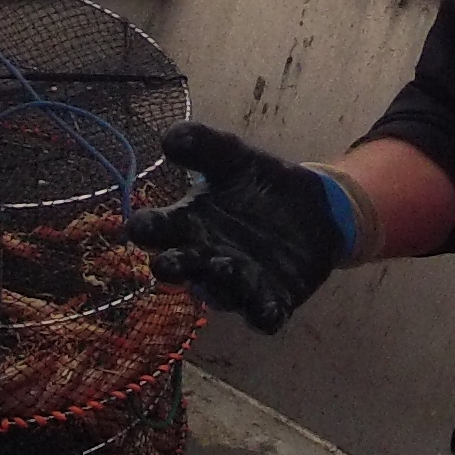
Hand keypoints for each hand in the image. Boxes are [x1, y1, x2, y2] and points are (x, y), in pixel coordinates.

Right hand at [124, 122, 351, 329]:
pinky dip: (263, 316)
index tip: (139, 225)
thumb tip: (168, 137)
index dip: (147, 229)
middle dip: (173, 267)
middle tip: (167, 264)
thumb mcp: (235, 158)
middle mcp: (205, 258)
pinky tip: (267, 311)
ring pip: (219, 293)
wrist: (315, 206)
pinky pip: (263, 316)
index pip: (158, 230)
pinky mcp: (271, 300)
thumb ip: (204, 146)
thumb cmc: (260, 185)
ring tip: (224, 265)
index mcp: (189, 224)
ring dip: (219, 284)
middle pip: (181, 268)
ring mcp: (237, 283)